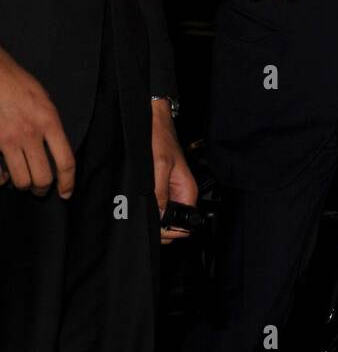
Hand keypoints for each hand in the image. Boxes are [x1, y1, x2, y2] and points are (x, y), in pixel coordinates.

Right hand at [0, 45, 74, 196]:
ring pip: (20, 180)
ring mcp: (7, 140)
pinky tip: (3, 175)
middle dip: (42, 188)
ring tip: (23, 182)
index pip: (65, 161)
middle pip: (42, 177)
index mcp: (48, 121)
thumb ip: (49, 125)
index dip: (68, 182)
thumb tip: (53, 147)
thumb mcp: (44, 100)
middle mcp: (29, 133)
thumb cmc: (17, 83)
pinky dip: (1, 178)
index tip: (66, 193)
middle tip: (40, 188)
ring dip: (23, 184)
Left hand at [151, 99, 197, 243]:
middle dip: (160, 227)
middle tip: (144, 222)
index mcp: (187, 190)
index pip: (185, 224)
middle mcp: (180, 192)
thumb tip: (158, 217)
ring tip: (137, 212)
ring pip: (163, 216)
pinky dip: (147, 208)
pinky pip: (156, 204)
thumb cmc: (159, 137)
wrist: (152, 120)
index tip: (156, 229)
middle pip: (173, 223)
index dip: (170, 231)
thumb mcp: (158, 166)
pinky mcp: (160, 186)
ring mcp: (170, 190)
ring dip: (152, 218)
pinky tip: (137, 203)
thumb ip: (159, 193)